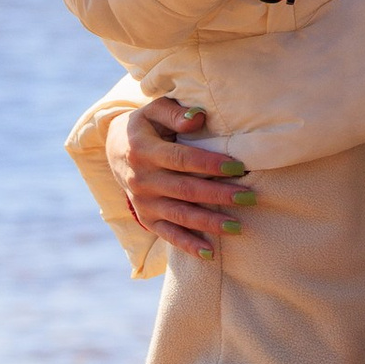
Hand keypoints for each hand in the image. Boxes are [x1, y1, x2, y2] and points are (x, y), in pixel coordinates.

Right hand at [105, 95, 253, 257]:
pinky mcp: (146, 218)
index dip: (210, 164)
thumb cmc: (147, 127)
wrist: (115, 150)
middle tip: (249, 197)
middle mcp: (142, 179)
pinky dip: (188, 245)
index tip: (239, 167)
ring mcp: (143, 202)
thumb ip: (175, 112)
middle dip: (218, 194)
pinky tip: (210, 253)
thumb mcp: (154, 110)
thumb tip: (198, 117)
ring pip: (179, 215)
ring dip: (209, 222)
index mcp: (144, 150)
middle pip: (185, 190)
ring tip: (237, 226)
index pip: (182, 159)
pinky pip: (168, 234)